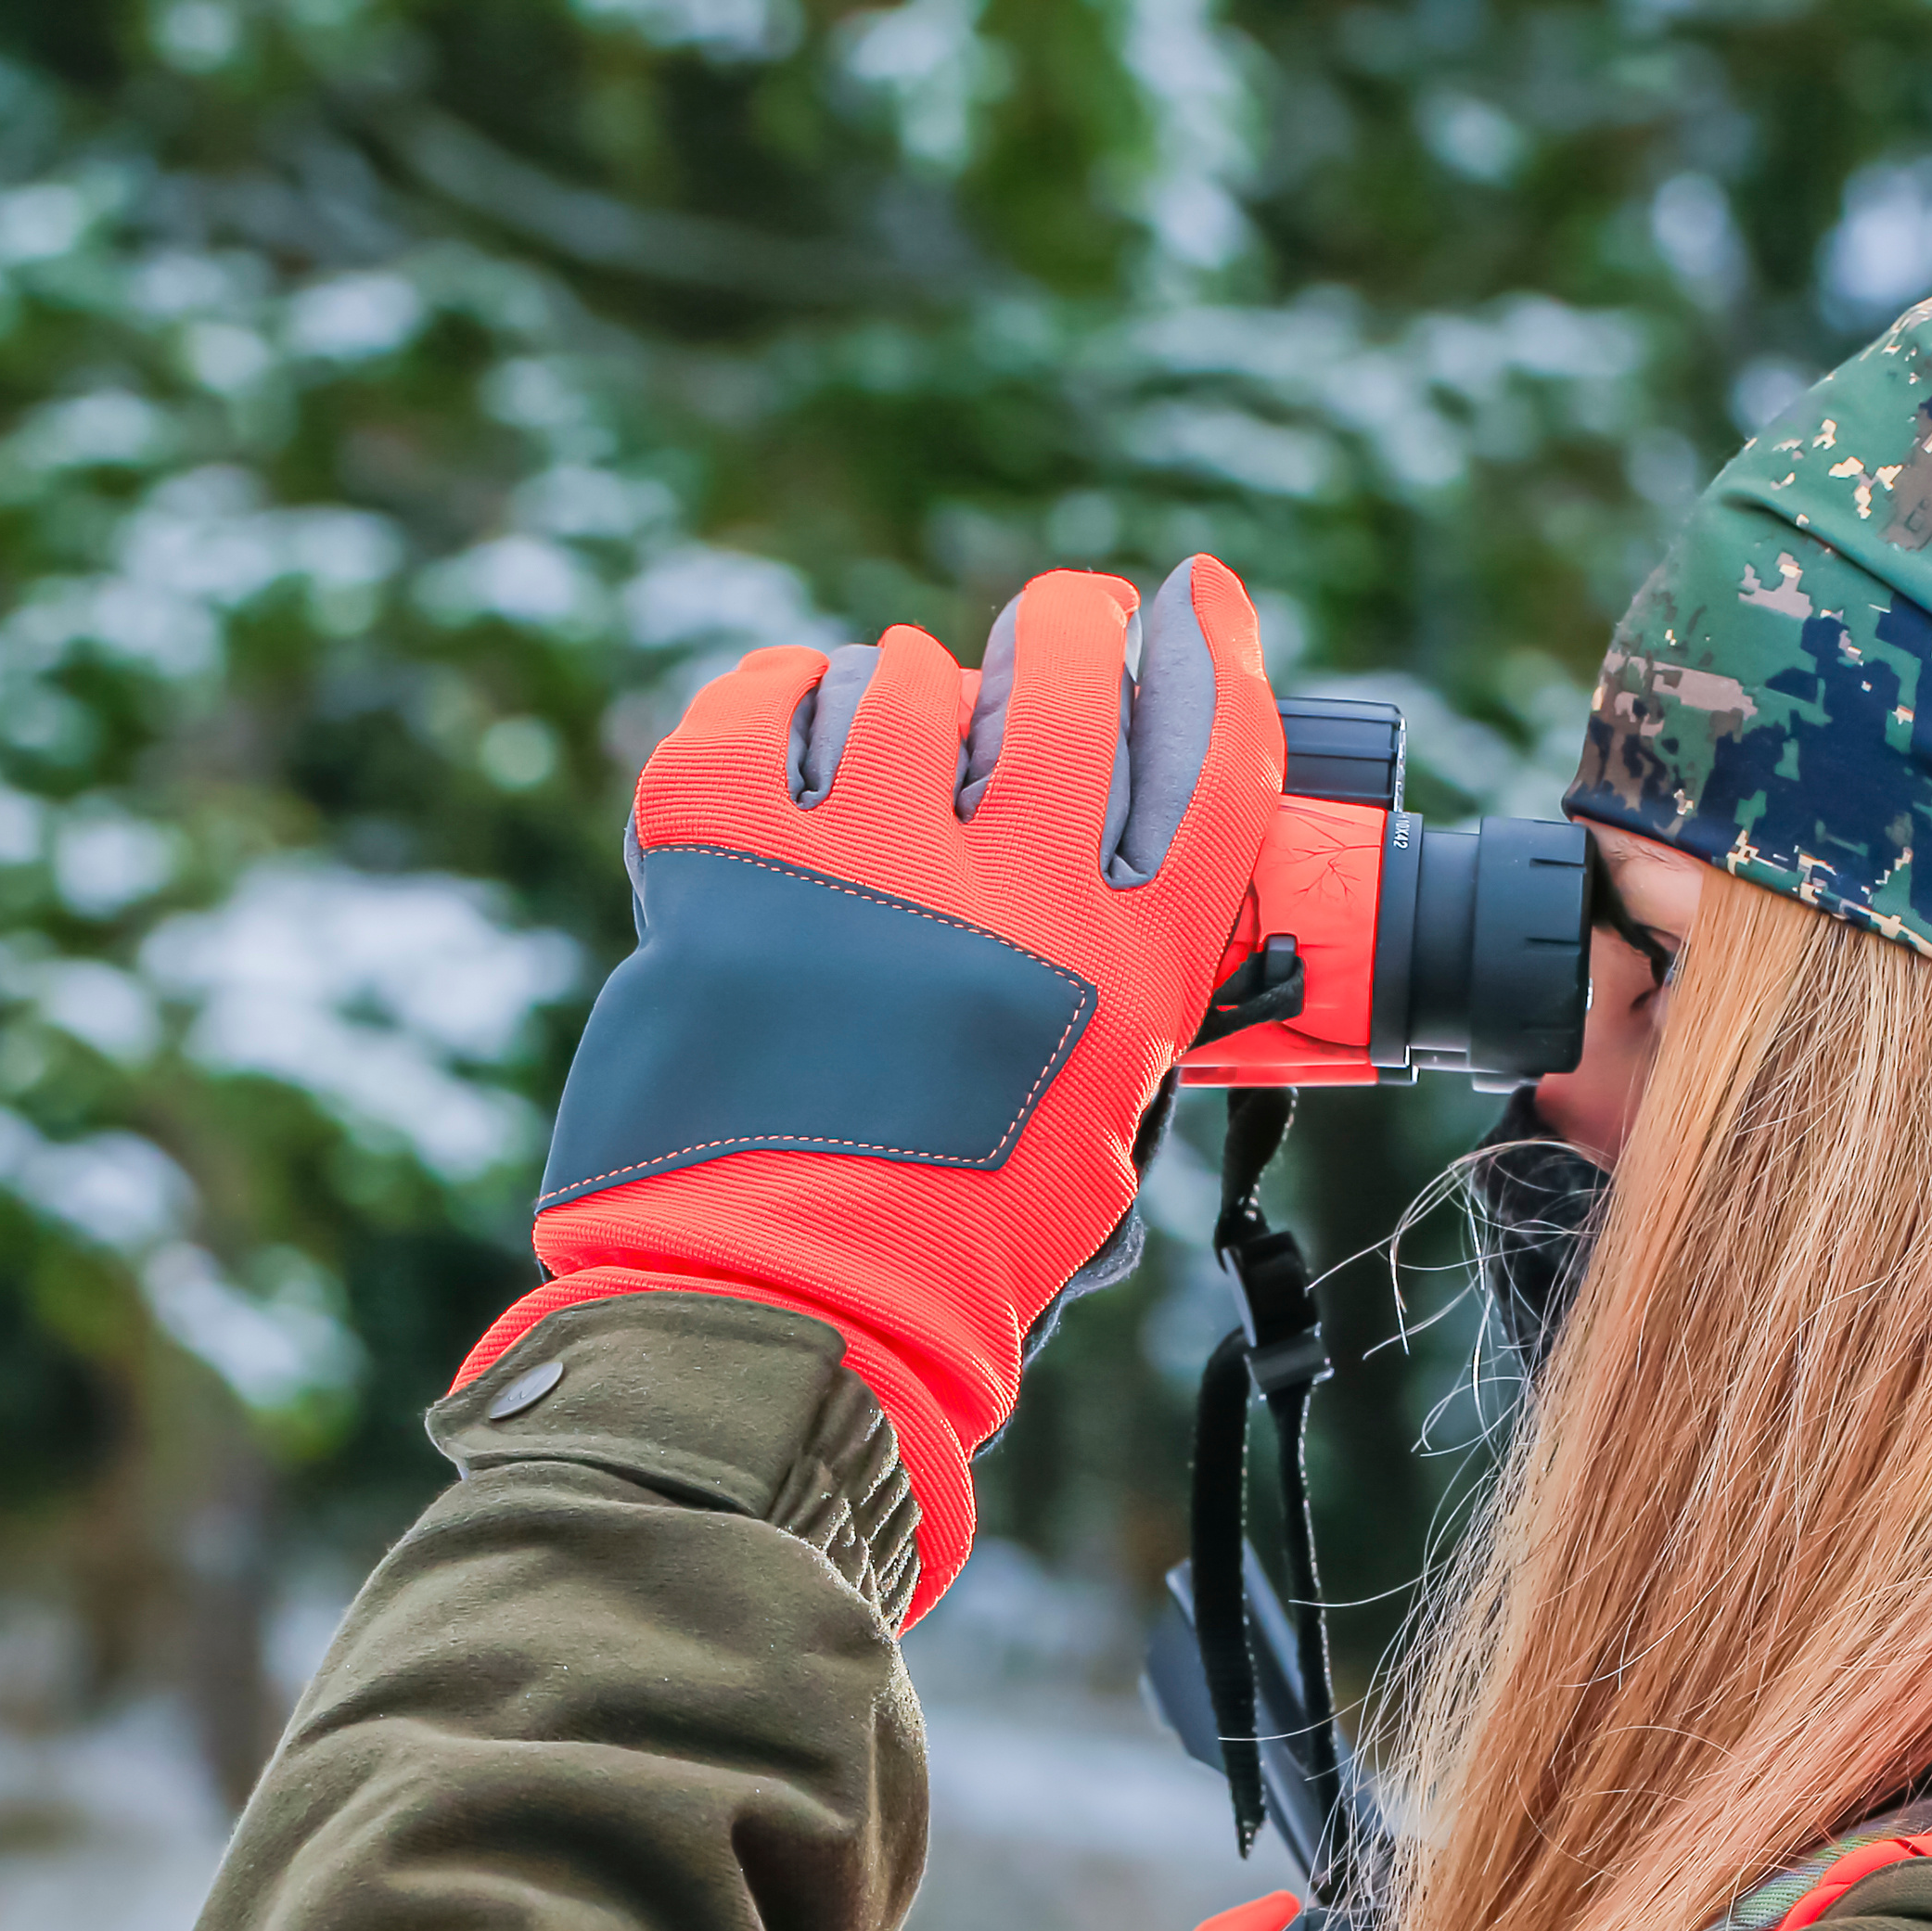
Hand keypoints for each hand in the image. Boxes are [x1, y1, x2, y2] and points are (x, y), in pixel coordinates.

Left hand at [456, 558, 1281, 1618]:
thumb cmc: (943, 1273)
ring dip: (904, 693)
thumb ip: (1114, 1004)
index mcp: (1118, 979)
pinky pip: (750, 712)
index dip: (1209, 663)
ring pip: (899, 685)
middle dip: (1068, 631)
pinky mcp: (723, 866)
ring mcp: (859, 871)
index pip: (1207, 767)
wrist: (775, 1326)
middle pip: (1060, 685)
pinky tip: (787, 720)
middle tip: (1057, 626)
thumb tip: (1099, 872)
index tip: (1195, 603)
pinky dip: (771, 699)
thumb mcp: (1095, 1146)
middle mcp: (1005, 902)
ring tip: (893, 740)